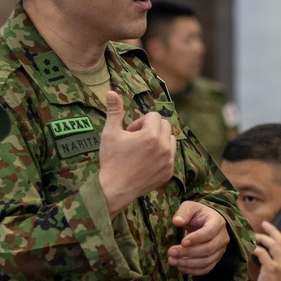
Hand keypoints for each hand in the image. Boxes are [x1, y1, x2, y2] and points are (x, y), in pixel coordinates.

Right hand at [98, 91, 175, 215]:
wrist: (114, 189)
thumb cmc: (111, 160)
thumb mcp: (110, 133)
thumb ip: (114, 111)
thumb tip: (111, 92)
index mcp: (151, 135)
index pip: (154, 116)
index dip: (140, 122)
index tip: (130, 132)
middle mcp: (164, 147)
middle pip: (165, 125)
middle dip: (151, 128)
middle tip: (135, 139)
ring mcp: (168, 161)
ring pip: (171, 140)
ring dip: (159, 140)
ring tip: (142, 150)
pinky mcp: (169, 172)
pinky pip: (171, 156)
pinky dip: (162, 155)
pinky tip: (146, 162)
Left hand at [167, 201, 229, 275]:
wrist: (205, 222)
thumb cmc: (197, 214)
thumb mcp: (190, 207)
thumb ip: (183, 212)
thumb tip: (177, 221)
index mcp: (217, 222)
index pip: (209, 232)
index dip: (196, 238)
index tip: (182, 242)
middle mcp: (222, 237)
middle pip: (208, 249)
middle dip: (188, 253)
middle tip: (171, 252)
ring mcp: (221, 250)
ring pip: (207, 261)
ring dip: (188, 264)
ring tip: (172, 261)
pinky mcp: (216, 259)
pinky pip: (206, 269)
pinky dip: (193, 270)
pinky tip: (180, 267)